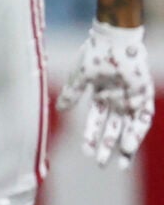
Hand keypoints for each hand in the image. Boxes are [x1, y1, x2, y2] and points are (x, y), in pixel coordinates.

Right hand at [60, 22, 153, 166]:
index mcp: (101, 95)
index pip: (97, 122)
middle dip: (108, 146)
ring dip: (125, 144)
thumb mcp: (80, 76)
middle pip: (114, 128)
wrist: (113, 40)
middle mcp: (117, 100)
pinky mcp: (144, 94)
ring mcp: (131, 98)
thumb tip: (59, 109)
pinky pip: (143, 117)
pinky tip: (129, 144)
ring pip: (130, 127)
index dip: (92, 137)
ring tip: (120, 162)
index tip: (87, 153)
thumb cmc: (95, 53)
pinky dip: (137, 131)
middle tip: (102, 164)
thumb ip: (72, 93)